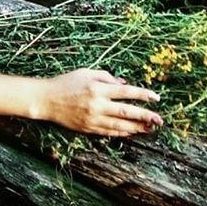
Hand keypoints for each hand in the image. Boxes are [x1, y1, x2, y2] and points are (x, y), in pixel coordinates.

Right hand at [41, 68, 162, 136]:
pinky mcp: (88, 128)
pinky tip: (132, 131)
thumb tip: (125, 85)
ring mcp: (92, 118)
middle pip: (127, 111)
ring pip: (120, 125)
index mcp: (98, 88)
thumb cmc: (66, 82)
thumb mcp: (86, 73)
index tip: (156, 98)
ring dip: (137, 127)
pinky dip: (122, 132)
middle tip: (160, 120)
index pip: (126, 92)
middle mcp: (97, 104)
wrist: (47, 100)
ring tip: (150, 128)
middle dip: (145, 116)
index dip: (143, 95)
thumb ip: (107, 77)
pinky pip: (109, 132)